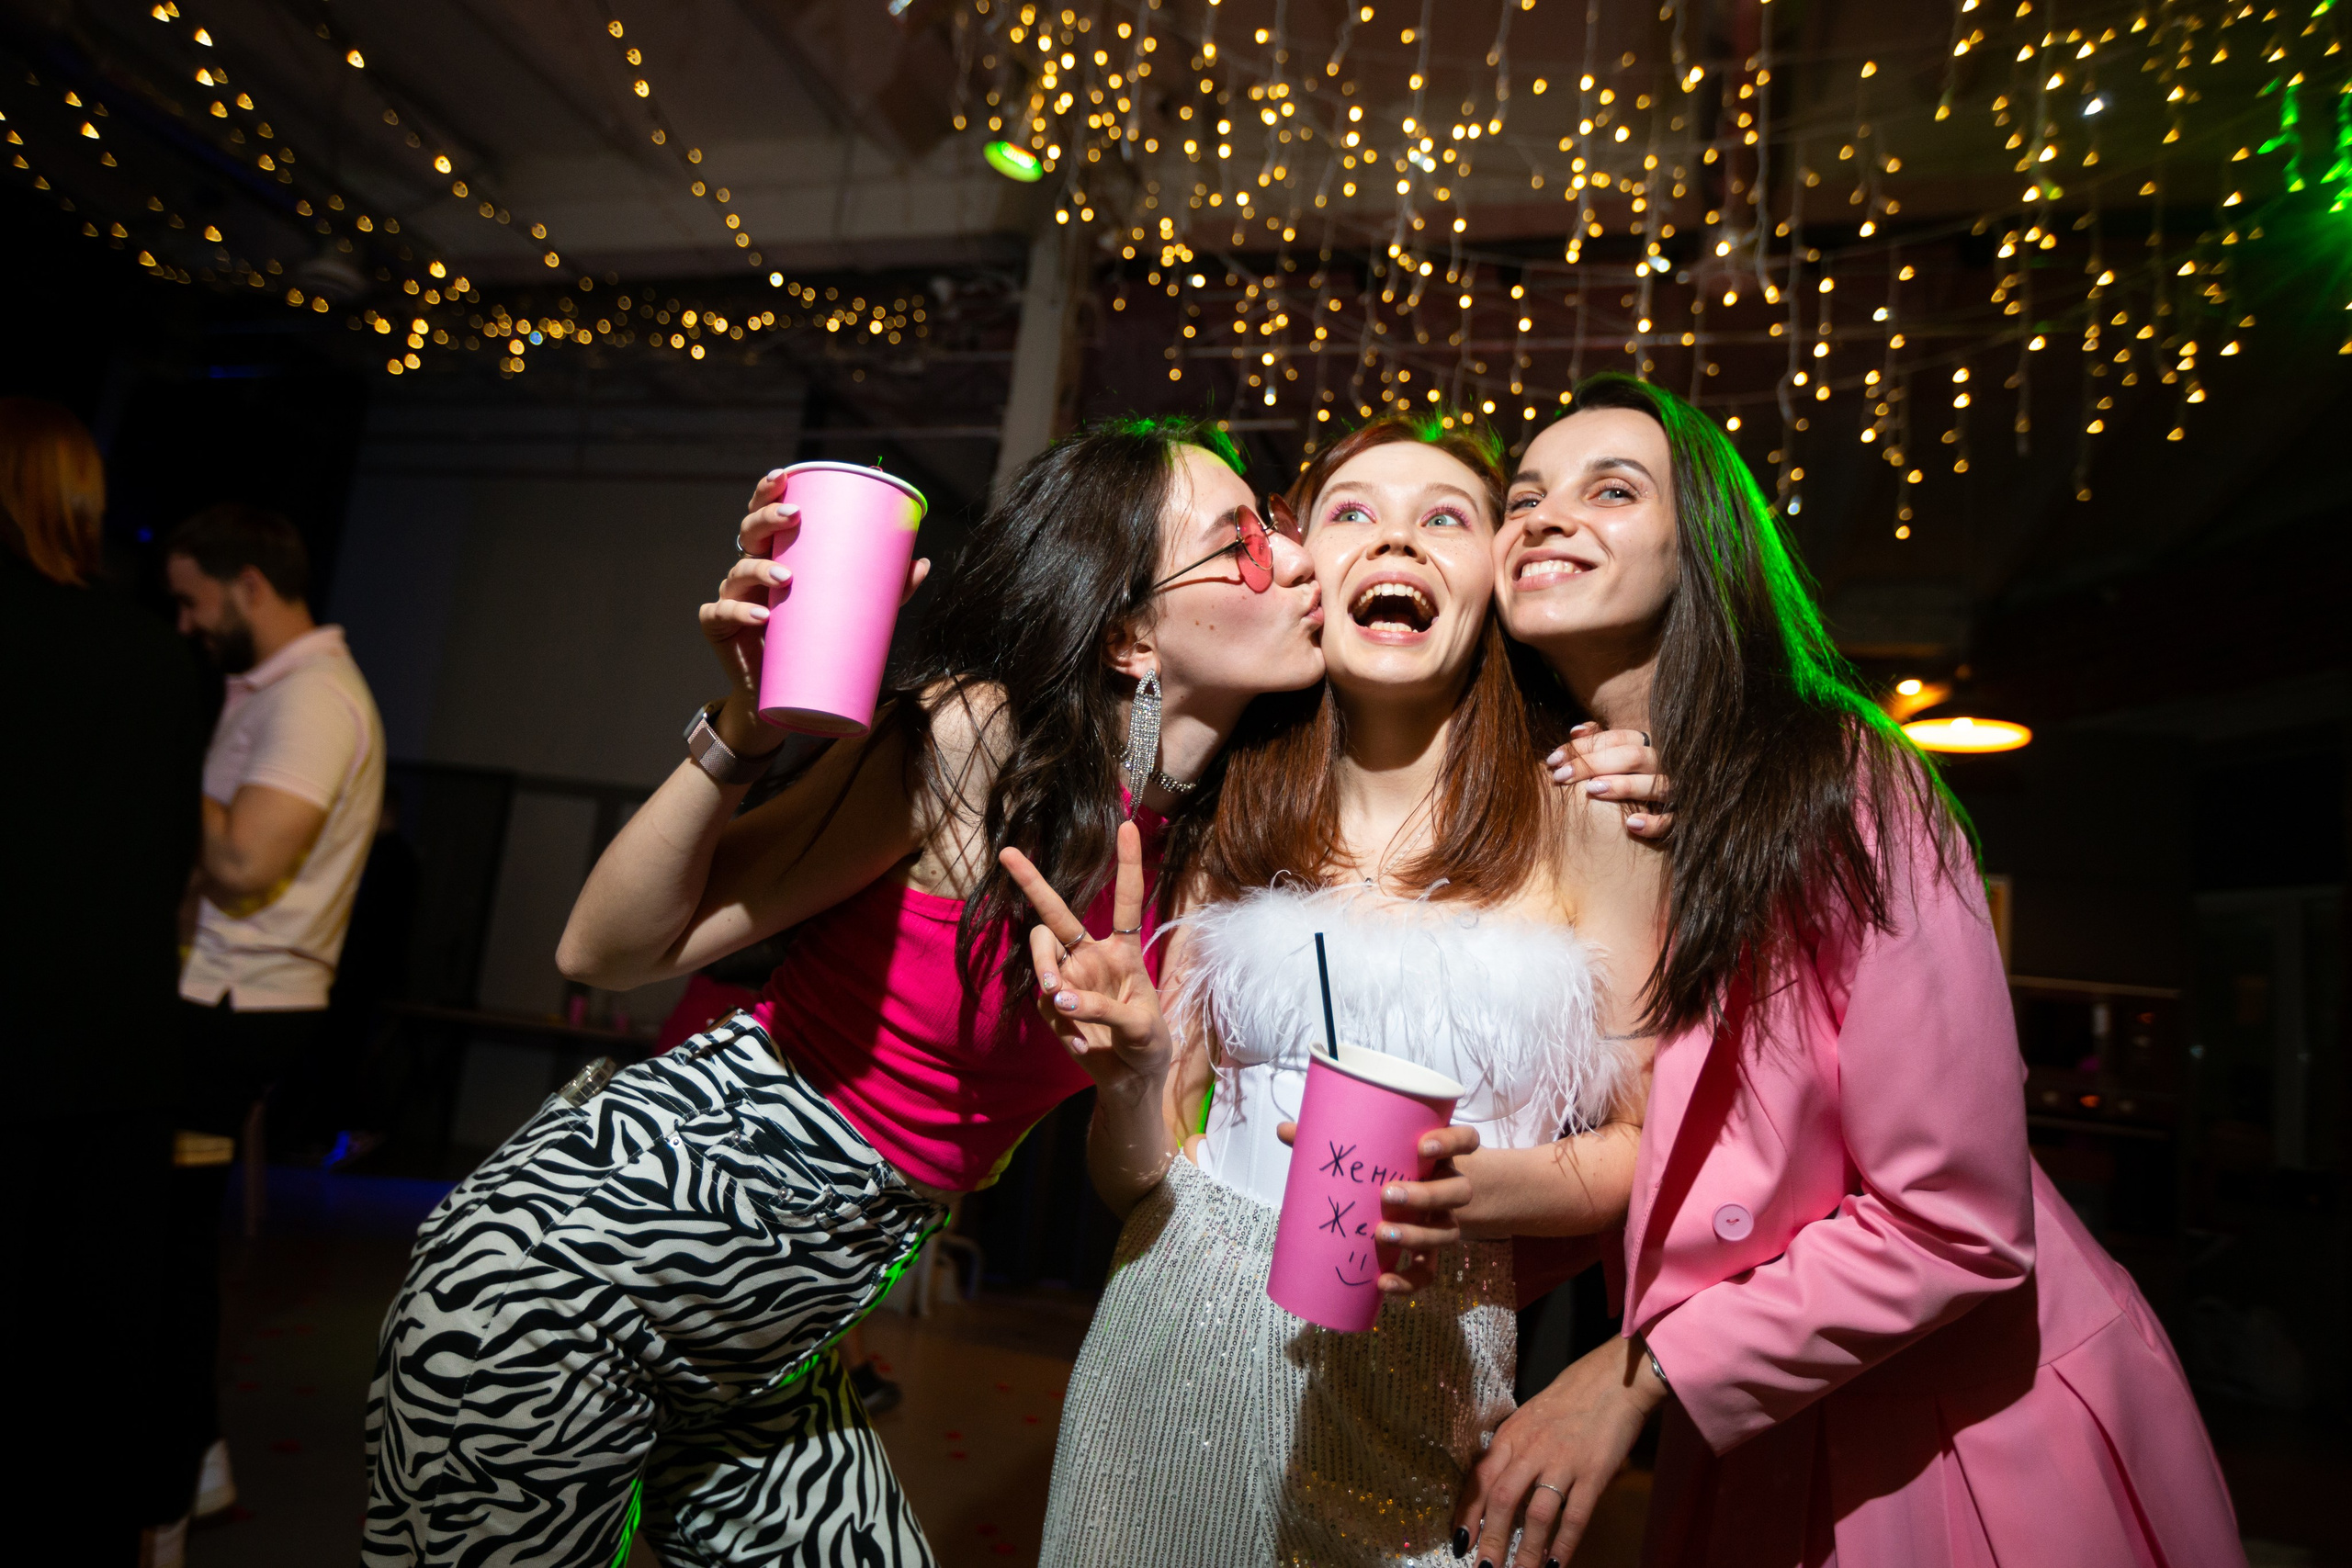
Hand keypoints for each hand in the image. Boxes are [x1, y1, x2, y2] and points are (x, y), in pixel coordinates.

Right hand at [700, 470, 930, 749]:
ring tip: (787, 578)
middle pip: (748, 533)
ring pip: (737, 571)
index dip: (767, 491)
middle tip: (794, 516)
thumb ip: (886, 590)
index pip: (764, 514)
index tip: (784, 475)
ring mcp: (730, 596)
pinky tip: (760, 616)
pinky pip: (721, 613)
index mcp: (774, 555)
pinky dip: (738, 612)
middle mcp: (748, 570)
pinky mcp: (719, 627)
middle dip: (767, 518)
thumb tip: (922, 562)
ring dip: (759, 569)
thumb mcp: (853, 612)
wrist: (784, 694)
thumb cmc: (815, 642)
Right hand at [998, 822, 1172, 1097]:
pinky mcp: (1051, 1006)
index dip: (1127, 864)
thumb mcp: (1143, 1027)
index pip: (1126, 901)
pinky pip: (1046, 1003)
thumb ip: (1106, 1008)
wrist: (1131, 1080)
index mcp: (1124, 951)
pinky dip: (1066, 1027)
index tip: (1129, 824)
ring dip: (1045, 969)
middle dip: (1032, 881)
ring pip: (1041, 951)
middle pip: (1057, 913)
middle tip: (1008, 854)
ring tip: (1058, 997)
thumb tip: (1058, 996)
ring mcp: (1067, 978)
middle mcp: (1091, 956)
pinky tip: (1086, 1049)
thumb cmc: (1147, 1044)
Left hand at [1275, 1120, 1478, 1294]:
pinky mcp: (1434, 1253)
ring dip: (1417, 1236)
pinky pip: (1430, 1272)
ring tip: (1381, 1235)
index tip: (1423, 1145)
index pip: (1466, 1140)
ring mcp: (1445, 1221)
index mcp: (1440, 1154)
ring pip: (1447, 1232)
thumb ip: (1335, 1139)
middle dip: (1425, 1194)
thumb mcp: (1374, 1150)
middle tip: (1387, 1194)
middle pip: (1458, 1190)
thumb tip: (1284, 1130)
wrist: (1418, 1202)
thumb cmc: (1391, 1167)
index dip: (1451, 1142)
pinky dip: (1409, 1282)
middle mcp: (1450, 1186)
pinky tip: (1383, 1283)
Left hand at [1454, 1336, 1665, 1566]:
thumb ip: (1512, 1450)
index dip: (1466, 1513)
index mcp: (1511, 1435)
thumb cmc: (1569, 1399)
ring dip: (1525, 1550)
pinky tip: (1556, 1564)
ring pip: (1535, 1514)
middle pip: (1501, 1499)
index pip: (1480, 1478)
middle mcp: (1531, 1449)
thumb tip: (1494, 1488)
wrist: (1612, 1380)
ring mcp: (1563, 1461)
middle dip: (1490, 1540)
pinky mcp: (1593, 1473)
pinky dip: (1563, 1544)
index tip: (1458, 1542)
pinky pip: (1574, 1516)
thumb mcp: (1529, 1418)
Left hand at [1547, 722, 1672, 840]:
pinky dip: (1654, 822)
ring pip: (1656, 784)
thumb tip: (1576, 731)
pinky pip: (1671, 821)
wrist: (1670, 815)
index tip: (1553, 759)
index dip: (1583, 747)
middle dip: (1593, 764)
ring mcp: (1675, 791)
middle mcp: (1663, 765)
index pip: (1615, 739)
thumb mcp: (1615, 760)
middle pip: (1632, 756)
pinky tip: (1631, 824)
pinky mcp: (1681, 818)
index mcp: (1646, 747)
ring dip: (1624, 785)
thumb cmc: (1630, 782)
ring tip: (1592, 789)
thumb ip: (1598, 744)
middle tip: (1561, 775)